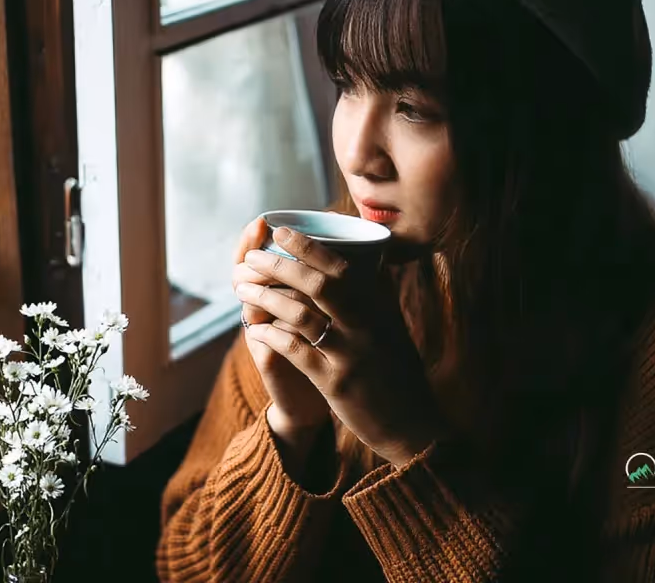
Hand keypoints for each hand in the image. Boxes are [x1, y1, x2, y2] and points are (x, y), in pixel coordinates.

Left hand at [237, 226, 448, 467]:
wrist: (411, 424)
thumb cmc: (398, 372)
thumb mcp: (393, 327)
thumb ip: (378, 296)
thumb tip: (370, 261)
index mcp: (378, 307)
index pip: (341, 266)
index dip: (308, 246)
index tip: (281, 231)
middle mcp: (365, 325)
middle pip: (318, 284)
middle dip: (280, 266)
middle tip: (252, 257)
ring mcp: (350, 353)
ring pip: (301, 315)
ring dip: (266, 298)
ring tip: (242, 288)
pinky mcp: (335, 382)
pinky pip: (295, 351)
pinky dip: (271, 336)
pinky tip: (254, 329)